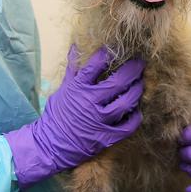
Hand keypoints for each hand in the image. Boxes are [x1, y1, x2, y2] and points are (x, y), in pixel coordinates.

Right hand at [5, 46, 143, 186]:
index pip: (96, 65)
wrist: (50, 145)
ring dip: (137, 91)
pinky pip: (128, 126)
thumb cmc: (57, 114)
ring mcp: (99, 121)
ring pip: (126, 103)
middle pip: (118, 82)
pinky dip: (135, 117)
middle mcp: (90, 102)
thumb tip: (77, 46)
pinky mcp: (105, 137)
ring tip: (140, 84)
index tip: (118, 48)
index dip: (109, 54)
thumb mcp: (63, 89)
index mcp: (78, 88)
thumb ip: (74, 69)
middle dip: (133, 70)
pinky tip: (136, 111)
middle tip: (140, 63)